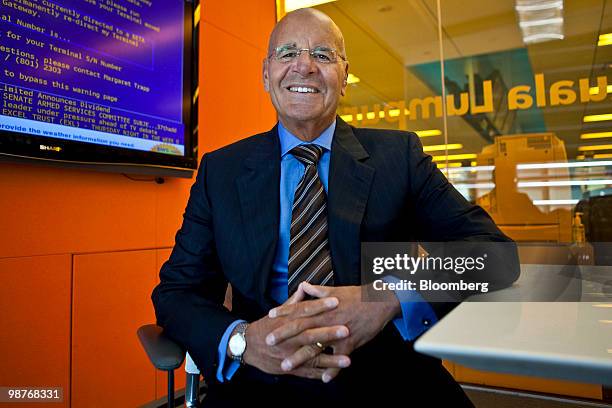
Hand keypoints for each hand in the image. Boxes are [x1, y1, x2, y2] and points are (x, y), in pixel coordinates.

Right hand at [239, 284, 350, 379]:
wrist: (246, 346)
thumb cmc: (266, 327)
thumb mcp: (278, 313)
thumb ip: (294, 301)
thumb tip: (304, 286)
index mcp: (287, 321)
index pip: (305, 311)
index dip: (320, 306)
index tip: (336, 301)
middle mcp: (289, 338)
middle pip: (310, 335)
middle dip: (328, 333)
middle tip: (346, 330)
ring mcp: (290, 355)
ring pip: (312, 357)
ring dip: (330, 360)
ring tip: (348, 359)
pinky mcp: (290, 369)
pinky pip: (307, 373)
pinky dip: (320, 374)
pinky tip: (335, 376)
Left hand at [267, 282, 399, 381]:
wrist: (380, 302)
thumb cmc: (357, 296)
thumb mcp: (336, 291)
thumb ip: (318, 291)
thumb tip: (304, 285)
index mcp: (323, 306)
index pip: (300, 308)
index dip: (284, 311)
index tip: (270, 315)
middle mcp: (328, 319)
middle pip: (302, 327)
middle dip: (284, 334)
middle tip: (269, 341)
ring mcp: (338, 332)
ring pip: (316, 346)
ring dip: (300, 356)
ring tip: (286, 365)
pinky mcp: (351, 343)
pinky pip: (339, 359)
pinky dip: (333, 369)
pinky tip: (324, 379)